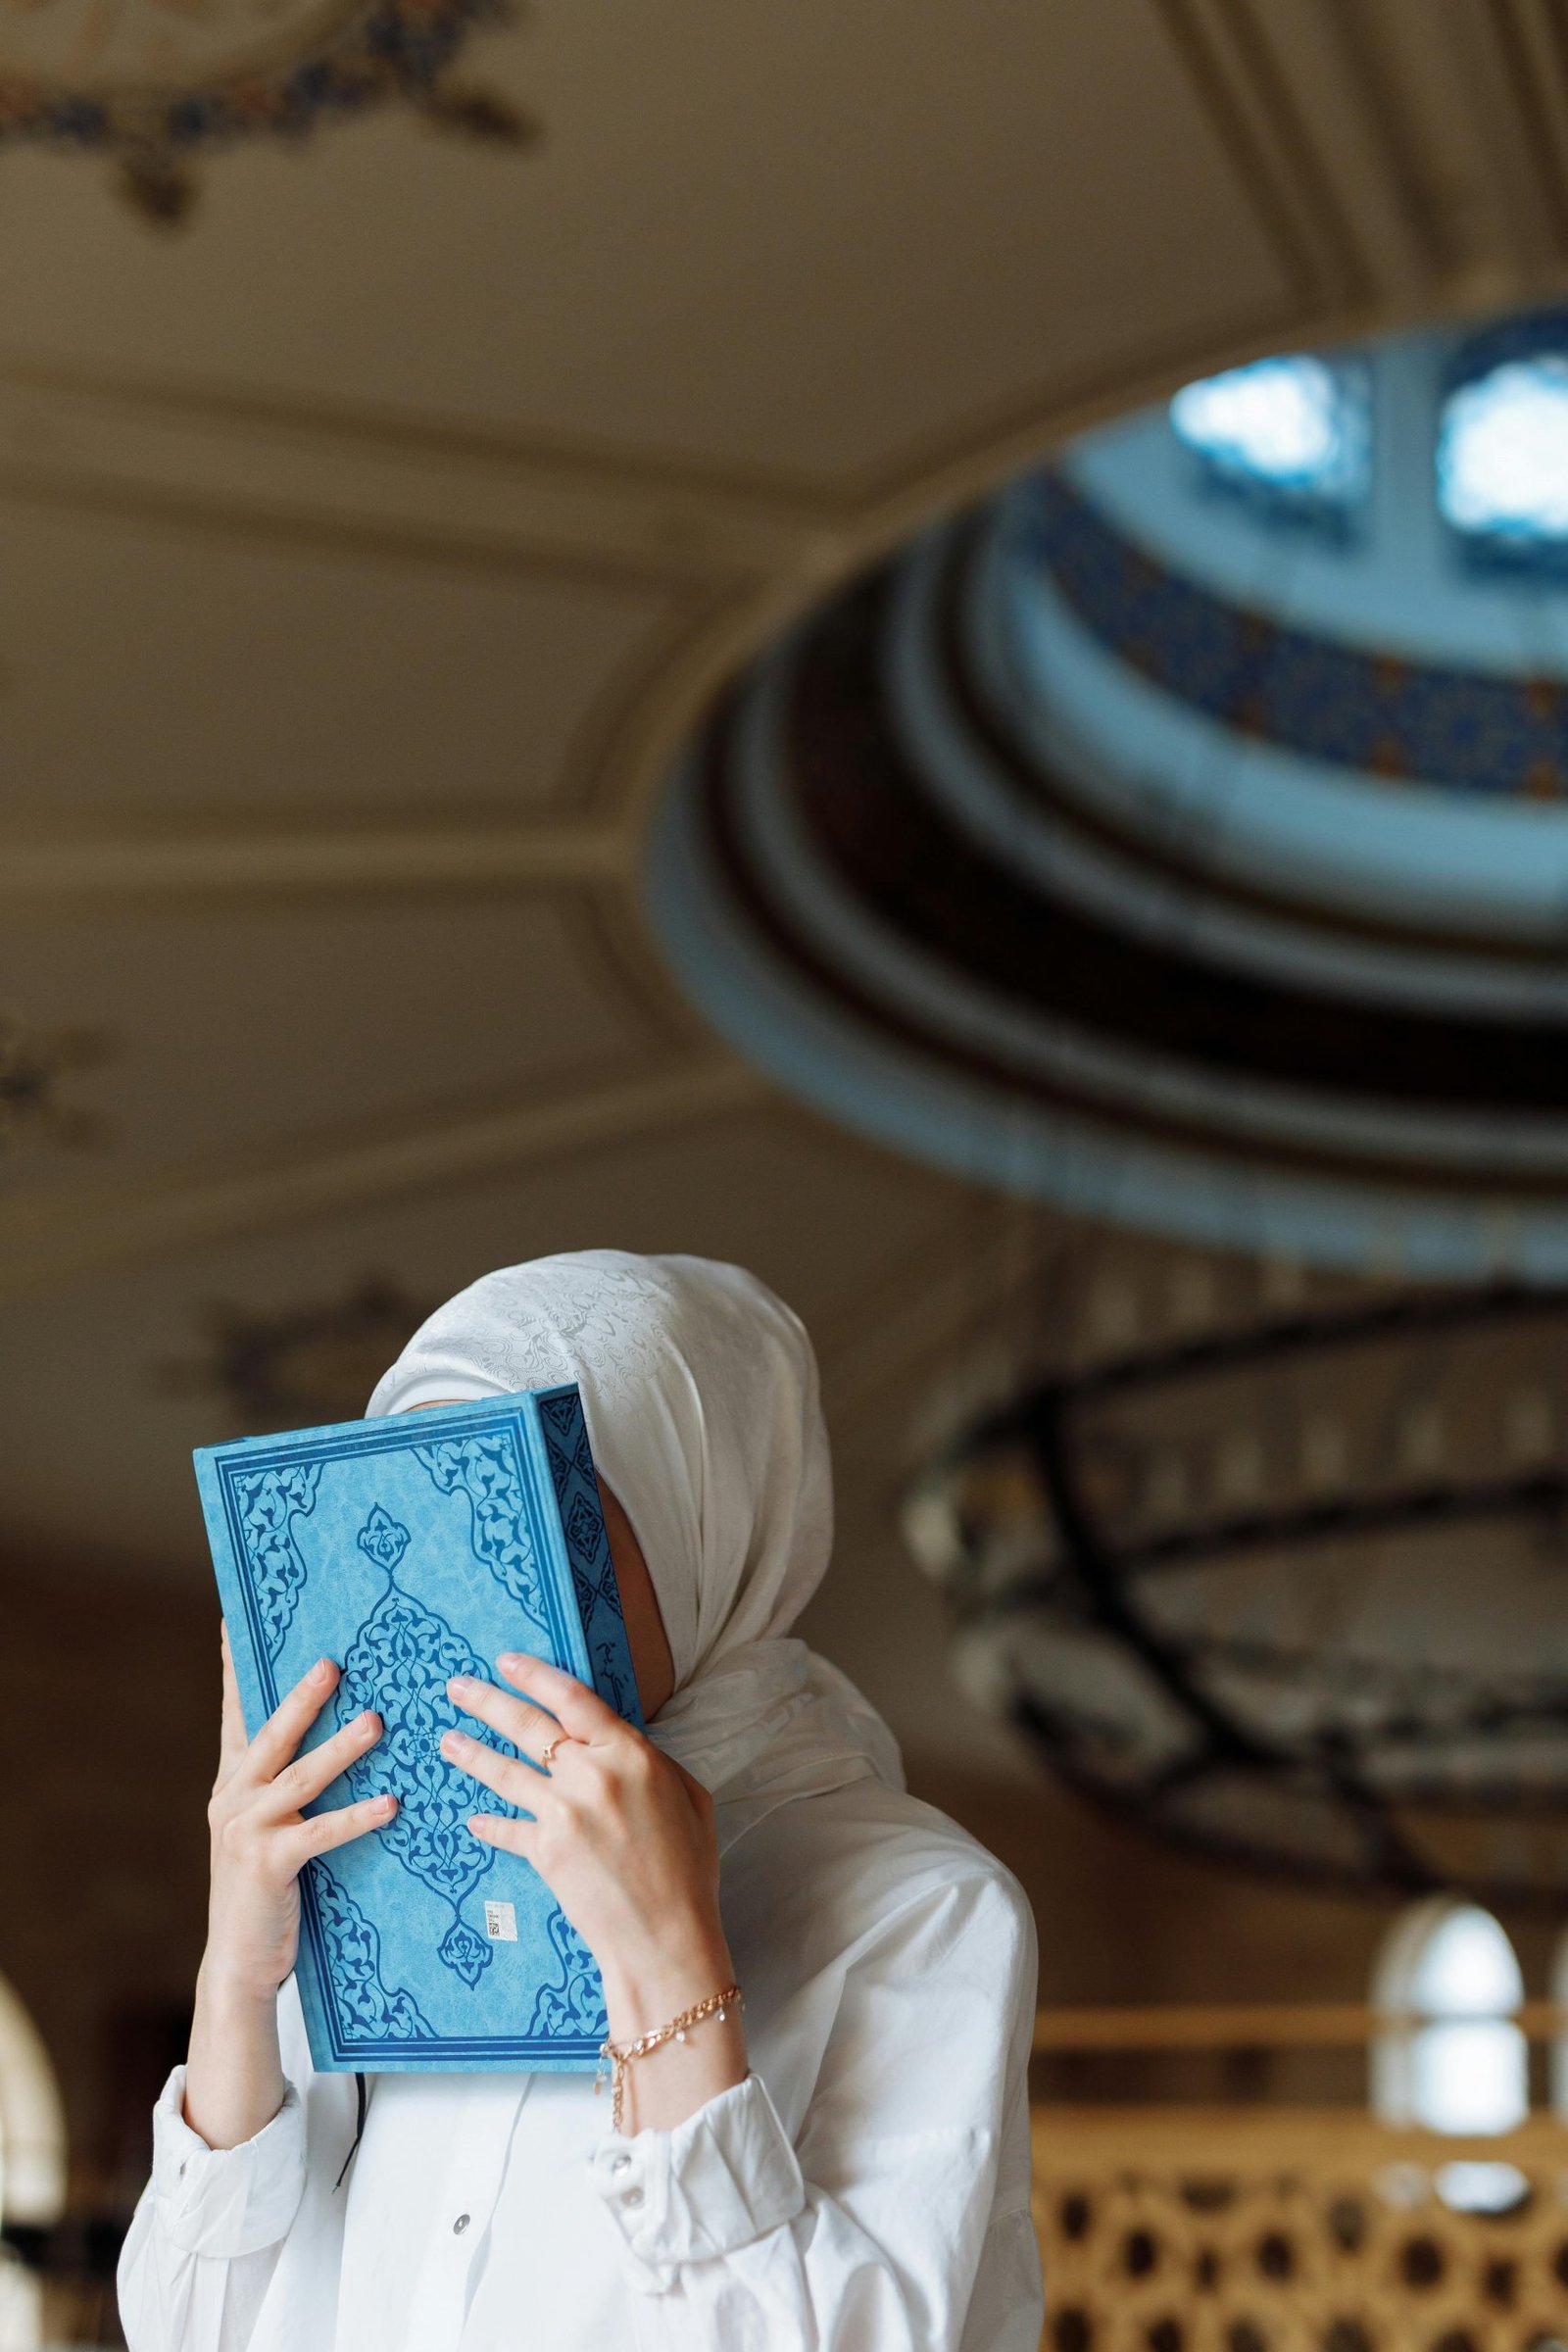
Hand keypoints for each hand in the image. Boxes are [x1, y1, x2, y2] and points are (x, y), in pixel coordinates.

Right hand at [185, 1628, 396, 2149]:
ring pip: (299, 1778)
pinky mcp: (269, 1866)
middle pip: (271, 1735)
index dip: (238, 1668)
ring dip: (340, 1749)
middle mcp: (232, 1798)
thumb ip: (287, 1779)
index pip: (238, 1713)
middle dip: (302, 1697)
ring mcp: (246, 1831)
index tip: (234, 1622)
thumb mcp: (267, 1823)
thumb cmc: (267, 1885)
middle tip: (333, 1661)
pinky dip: (357, 1817)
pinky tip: (391, 1804)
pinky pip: (320, 1834)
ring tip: (376, 1723)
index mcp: (233, 1781)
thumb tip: (335, 1725)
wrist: (241, 1960)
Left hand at [443, 1654, 746, 2129]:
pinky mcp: (544, 1851)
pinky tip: (472, 1818)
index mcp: (631, 1753)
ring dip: (471, 1753)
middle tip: (456, 1686)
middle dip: (487, 1701)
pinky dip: (489, 1823)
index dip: (536, 1675)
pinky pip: (507, 1828)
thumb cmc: (688, 1868)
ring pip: (505, 1772)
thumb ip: (649, 1762)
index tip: (507, 1661)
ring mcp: (563, 1812)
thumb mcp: (688, 1796)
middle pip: (528, 1725)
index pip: (574, 1698)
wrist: (667, 1936)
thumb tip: (619, 1744)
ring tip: (447, 1740)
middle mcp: (592, 1774)